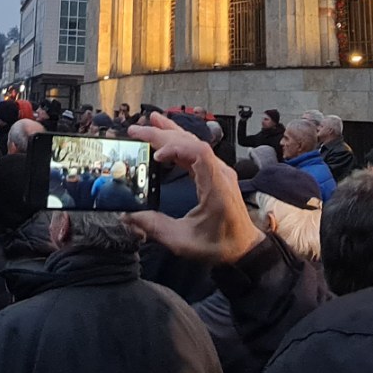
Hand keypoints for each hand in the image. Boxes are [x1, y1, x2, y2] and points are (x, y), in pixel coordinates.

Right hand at [125, 113, 263, 266]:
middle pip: (192, 143)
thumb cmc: (219, 246)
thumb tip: (128, 216)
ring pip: (195, 143)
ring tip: (150, 123)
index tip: (156, 157)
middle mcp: (220, 173)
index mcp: (216, 186)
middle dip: (163, 134)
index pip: (198, 153)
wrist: (245, 249)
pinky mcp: (216, 174)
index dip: (175, 148)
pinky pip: (197, 152)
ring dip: (171, 133)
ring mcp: (219, 171)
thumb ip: (154, 227)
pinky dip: (179, 143)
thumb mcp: (183, 241)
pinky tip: (166, 140)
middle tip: (137, 130)